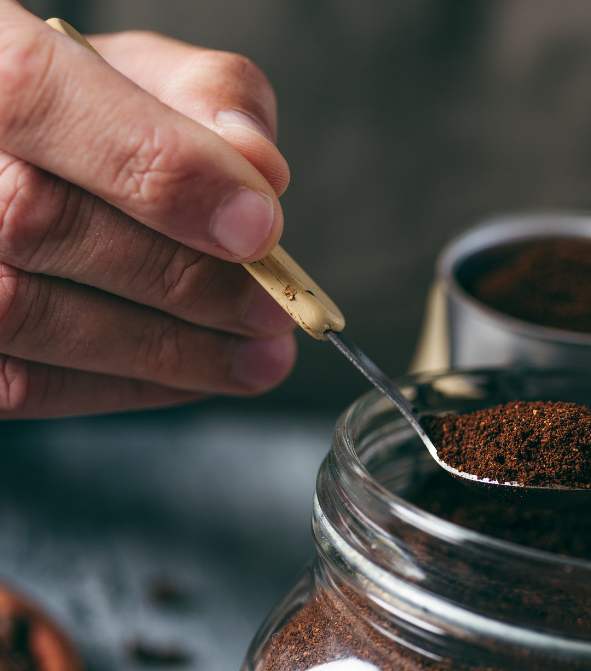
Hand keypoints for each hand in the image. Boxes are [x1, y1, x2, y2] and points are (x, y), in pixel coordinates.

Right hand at [0, 2, 295, 418]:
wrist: (24, 160)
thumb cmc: (93, 112)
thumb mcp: (149, 74)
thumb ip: (210, 100)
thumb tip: (259, 171)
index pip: (36, 93)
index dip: (159, 168)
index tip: (259, 228)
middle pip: (33, 218)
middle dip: (182, 278)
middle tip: (274, 308)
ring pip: (23, 311)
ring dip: (165, 348)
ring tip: (258, 357)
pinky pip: (19, 381)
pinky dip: (124, 384)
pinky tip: (192, 374)